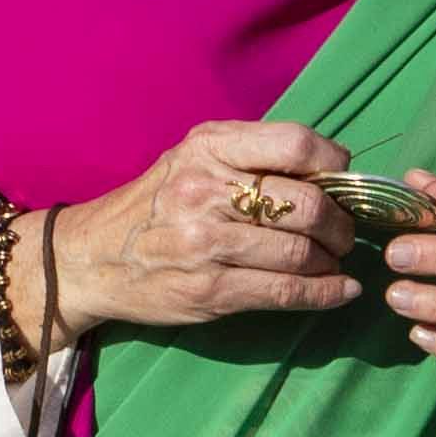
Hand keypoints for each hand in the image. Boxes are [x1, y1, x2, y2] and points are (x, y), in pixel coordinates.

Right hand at [45, 122, 362, 337]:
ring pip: (302, 253)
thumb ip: (251, 156)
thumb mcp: (193, 158)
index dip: (334, 165)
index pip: (296, 143)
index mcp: (209, 147)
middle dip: (340, 224)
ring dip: (333, 260)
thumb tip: (331, 170)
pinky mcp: (210, 290)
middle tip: (343, 233)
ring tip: (334, 260)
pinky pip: (286, 292)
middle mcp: (207, 190)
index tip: (342, 182)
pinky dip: (325, 293)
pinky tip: (341, 290)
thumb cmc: (155, 203)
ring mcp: (207, 243)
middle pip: (306, 204)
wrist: (91, 257)